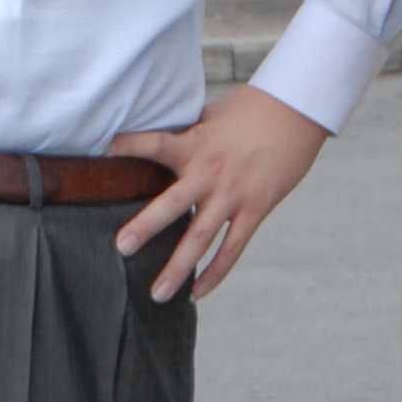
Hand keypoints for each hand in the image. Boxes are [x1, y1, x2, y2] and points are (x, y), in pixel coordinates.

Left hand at [111, 83, 327, 302]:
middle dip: (145, 227)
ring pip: (200, 238)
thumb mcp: (211, 116)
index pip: (156, 144)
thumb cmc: (252, 107)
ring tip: (157, 294)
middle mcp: (209, 174)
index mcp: (194, 145)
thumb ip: (187, 134)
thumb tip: (163, 136)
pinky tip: (197, 292)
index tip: (104, 150)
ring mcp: (232, 196)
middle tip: (121, 248)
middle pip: (172, 206)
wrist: (297, 111)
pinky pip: (232, 248)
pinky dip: (215, 273)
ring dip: (178, 268)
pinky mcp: (255, 209)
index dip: (131, 145)